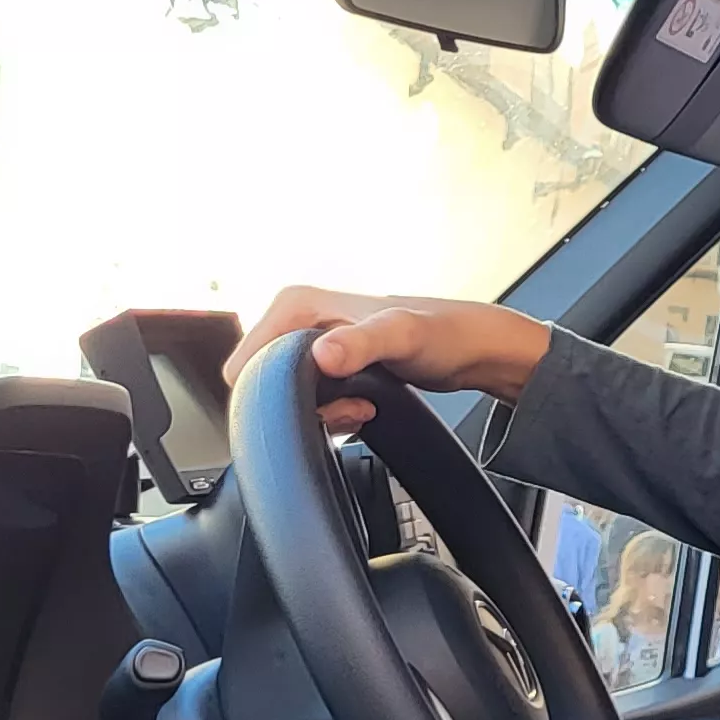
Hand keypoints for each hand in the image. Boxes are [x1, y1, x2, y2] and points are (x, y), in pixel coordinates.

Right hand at [227, 286, 552, 429]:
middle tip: (349, 406)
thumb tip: (323, 355)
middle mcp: (296, 319)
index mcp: (295, 304)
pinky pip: (310, 402)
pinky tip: (364, 408)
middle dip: (302, 407)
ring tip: (362, 407)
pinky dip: (333, 414)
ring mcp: (311, 344)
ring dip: (322, 415)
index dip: (276, 393)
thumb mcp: (401, 336)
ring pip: (287, 398)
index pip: (245, 364)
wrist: (475, 349)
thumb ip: (362, 345)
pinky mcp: (329, 367)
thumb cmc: (444, 332)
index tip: (322, 399)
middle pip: (264, 385)